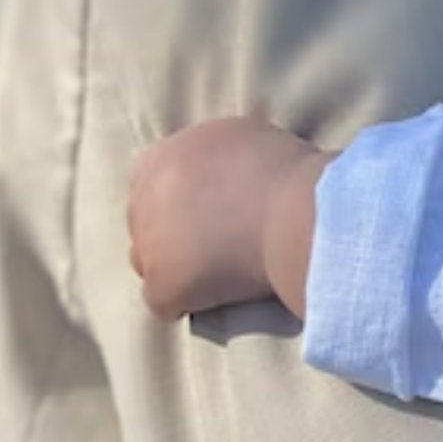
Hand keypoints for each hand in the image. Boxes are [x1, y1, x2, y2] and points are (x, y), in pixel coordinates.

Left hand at [128, 115, 328, 321]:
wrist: (300, 211)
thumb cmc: (283, 171)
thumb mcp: (236, 139)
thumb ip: (207, 158)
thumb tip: (209, 173)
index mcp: (159, 160)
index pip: (149, 186)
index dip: (180, 201)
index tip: (208, 210)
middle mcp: (143, 199)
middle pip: (146, 225)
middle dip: (175, 234)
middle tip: (218, 242)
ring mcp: (148, 244)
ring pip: (149, 264)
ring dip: (178, 268)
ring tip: (222, 268)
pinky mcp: (163, 285)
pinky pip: (165, 302)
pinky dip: (191, 301)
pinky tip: (222, 292)